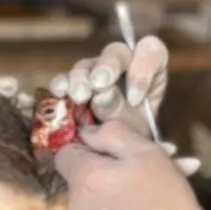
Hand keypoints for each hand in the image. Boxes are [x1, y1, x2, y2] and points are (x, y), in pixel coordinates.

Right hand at [49, 36, 199, 175]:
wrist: (113, 157)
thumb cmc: (133, 138)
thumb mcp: (136, 129)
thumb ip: (124, 114)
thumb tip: (102, 98)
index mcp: (148, 70)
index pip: (151, 52)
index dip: (143, 69)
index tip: (135, 99)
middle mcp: (121, 67)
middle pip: (116, 53)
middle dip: (107, 67)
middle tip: (99, 85)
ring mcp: (94, 74)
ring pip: (87, 65)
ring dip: (81, 78)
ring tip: (79, 96)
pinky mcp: (72, 87)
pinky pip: (64, 80)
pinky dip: (61, 85)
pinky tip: (60, 94)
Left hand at [54, 121, 210, 209]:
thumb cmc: (162, 197)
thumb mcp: (142, 152)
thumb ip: (110, 134)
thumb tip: (88, 132)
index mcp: (82, 178)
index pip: (65, 150)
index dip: (89, 141)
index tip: (117, 141)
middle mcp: (76, 202)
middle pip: (89, 169)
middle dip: (121, 158)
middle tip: (160, 152)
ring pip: (104, 187)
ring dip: (132, 176)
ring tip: (175, 169)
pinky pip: (111, 207)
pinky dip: (131, 197)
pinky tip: (164, 193)